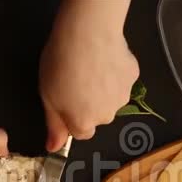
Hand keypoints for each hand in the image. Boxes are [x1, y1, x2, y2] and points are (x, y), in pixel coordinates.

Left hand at [39, 0, 138, 151]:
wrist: (87, 34)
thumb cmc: (61, 65)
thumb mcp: (47, 98)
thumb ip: (54, 126)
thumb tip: (53, 148)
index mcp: (84, 124)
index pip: (80, 132)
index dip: (71, 116)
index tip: (65, 99)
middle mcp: (107, 116)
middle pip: (97, 116)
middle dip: (88, 103)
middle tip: (76, 80)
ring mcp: (124, 96)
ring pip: (111, 98)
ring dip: (103, 89)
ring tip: (90, 67)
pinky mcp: (133, 76)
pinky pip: (122, 80)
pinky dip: (114, 73)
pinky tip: (103, 58)